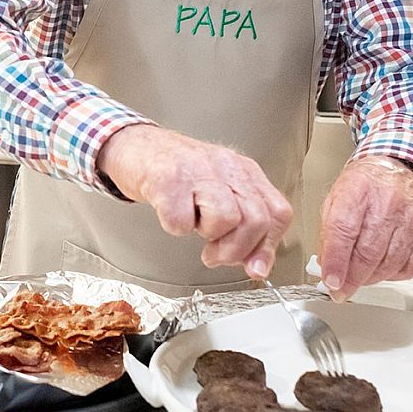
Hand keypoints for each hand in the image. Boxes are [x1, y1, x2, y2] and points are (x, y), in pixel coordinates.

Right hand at [96, 124, 292, 278]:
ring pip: (225, 219)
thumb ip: (243, 227)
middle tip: (215, 253)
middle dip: (236, 250)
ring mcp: (197, 170)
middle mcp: (225, 166)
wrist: (135, 144)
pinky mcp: (168, 178)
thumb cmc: (176, 171)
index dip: (268, 246)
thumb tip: (257, 267)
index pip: (277, 213)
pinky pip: (181, 221)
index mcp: (243, 171)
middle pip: (256, 220)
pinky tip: (170, 212)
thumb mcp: (218, 192)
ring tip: (193, 224)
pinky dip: (174, 227)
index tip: (254, 267)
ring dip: (206, 235)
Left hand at [319, 156, 412, 301]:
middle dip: (352, 278)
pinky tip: (382, 271)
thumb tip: (327, 266)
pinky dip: (394, 275)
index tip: (331, 282)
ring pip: (390, 262)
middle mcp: (387, 203)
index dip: (337, 262)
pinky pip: (412, 264)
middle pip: (368, 252)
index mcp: (357, 191)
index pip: (344, 232)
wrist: (395, 168)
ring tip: (359, 279)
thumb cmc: (362, 185)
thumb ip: (329, 233)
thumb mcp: (334, 199)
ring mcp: (411, 217)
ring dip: (371, 278)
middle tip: (342, 289)